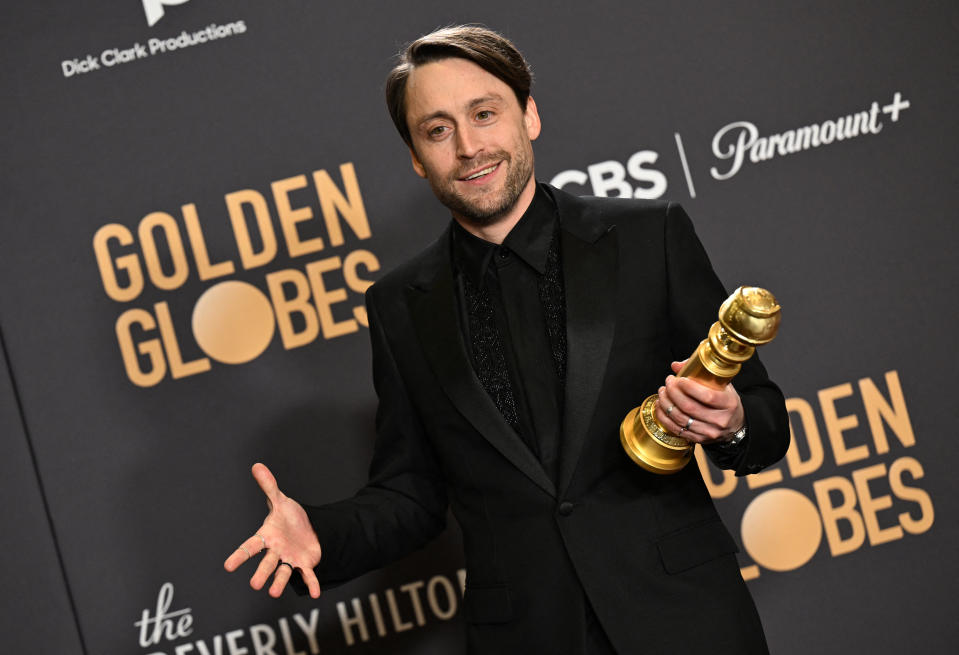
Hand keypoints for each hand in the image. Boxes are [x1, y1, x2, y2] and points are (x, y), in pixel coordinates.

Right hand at [223, 463, 322, 597]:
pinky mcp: (305, 564)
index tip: (228, 566)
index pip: (251, 546)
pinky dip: (312, 584)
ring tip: (274, 593)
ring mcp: (289, 559)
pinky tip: (316, 594)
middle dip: (261, 573)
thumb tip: (257, 465)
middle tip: (254, 585)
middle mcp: (276, 551)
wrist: (307, 529)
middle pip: (267, 563)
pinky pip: (308, 575)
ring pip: (283, 572)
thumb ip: (269, 486)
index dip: (240, 556)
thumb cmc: (288, 517)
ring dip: (279, 582)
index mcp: (268, 536)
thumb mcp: (280, 500)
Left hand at [654, 360, 744, 443]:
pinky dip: (664, 417)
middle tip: (668, 383)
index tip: (679, 379)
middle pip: (689, 407)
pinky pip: (677, 429)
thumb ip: (701, 373)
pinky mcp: (699, 439)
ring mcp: (709, 432)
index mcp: (729, 404)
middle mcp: (720, 420)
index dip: (689, 387)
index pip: (707, 396)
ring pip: (681, 418)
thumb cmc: (726, 401)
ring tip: (662, 392)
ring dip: (667, 404)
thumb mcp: (722, 385)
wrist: (735, 425)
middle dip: (673, 393)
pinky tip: (661, 407)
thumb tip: (676, 365)